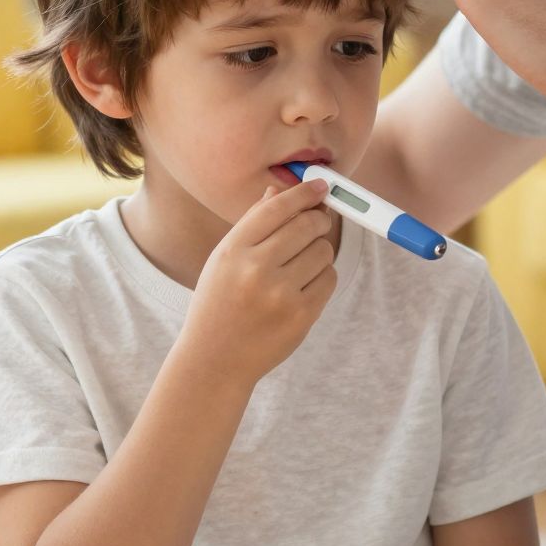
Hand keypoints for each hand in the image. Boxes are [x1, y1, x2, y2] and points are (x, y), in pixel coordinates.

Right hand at [180, 177, 336, 387]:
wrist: (215, 360)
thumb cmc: (219, 303)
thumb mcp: (223, 260)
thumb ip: (252, 225)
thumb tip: (279, 193)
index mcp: (232, 251)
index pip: (276, 208)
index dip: (303, 192)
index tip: (320, 185)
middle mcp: (255, 270)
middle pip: (307, 225)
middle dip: (318, 219)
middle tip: (318, 221)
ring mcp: (280, 295)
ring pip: (323, 250)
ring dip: (319, 250)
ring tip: (301, 264)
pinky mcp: (301, 316)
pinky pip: (329, 278)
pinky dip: (323, 276)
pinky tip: (304, 285)